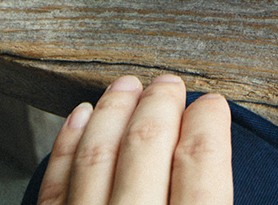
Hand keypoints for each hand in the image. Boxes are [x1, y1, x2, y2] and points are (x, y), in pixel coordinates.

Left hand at [37, 74, 231, 204]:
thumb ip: (214, 198)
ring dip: (112, 112)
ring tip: (125, 87)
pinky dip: (67, 147)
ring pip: (97, 156)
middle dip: (160, 104)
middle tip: (168, 84)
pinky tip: (80, 118)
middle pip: (147, 146)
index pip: (202, 160)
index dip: (209, 122)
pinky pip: (55, 187)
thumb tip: (223, 158)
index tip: (212, 105)